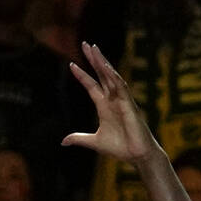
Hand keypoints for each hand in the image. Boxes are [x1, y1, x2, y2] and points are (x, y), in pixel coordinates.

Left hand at [63, 43, 161, 165]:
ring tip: (94, 49)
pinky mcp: (130, 105)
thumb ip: (79, 138)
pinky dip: (114, 77)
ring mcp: (122, 101)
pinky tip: (107, 67)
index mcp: (104, 106)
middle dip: (94, 60)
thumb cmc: (120, 148)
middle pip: (102, 75)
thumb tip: (63, 141)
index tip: (71, 65)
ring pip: (111, 77)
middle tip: (86, 44)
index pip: (91, 86)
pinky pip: (122, 88)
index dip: (82, 75)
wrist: (137, 156)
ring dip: (103, 63)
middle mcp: (113, 100)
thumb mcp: (94, 142)